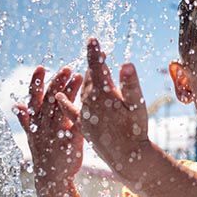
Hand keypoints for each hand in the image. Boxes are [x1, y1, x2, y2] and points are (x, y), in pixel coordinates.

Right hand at [15, 66, 83, 181]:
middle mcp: (42, 127)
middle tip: (67, 68)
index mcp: (34, 123)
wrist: (52, 178)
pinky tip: (87, 102)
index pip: (34, 98)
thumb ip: (27, 120)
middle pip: (48, 101)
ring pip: (61, 109)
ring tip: (80, 77)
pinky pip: (74, 125)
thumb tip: (16, 105)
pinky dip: (79, 114)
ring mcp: (55, 136)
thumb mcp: (32, 137)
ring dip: (69, 92)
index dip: (36, 82)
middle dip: (57, 82)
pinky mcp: (69, 143)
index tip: (41, 67)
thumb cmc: (45, 153)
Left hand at [56, 38, 148, 176]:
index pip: (98, 66)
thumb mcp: (138, 105)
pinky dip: (65, 102)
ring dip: (85, 80)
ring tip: (90, 71)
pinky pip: (70, 111)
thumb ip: (131, 83)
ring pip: (82, 92)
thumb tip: (126, 64)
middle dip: (95, 65)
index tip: (92, 39)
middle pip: (90, 78)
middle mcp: (90, 102)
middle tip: (99, 54)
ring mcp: (85, 114)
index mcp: (104, 93)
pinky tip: (59, 97)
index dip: (95, 52)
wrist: (128, 157)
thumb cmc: (136, 129)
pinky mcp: (83, 126)